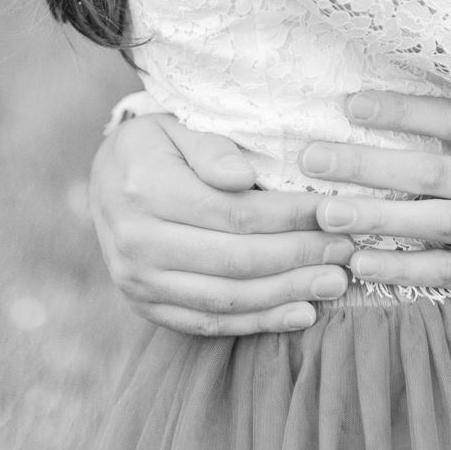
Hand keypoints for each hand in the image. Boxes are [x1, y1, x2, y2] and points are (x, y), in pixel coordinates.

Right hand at [88, 111, 352, 333]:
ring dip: (287, 294)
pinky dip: (259, 322)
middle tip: (347, 250)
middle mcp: (137, 244)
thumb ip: (211, 149)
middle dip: (299, 257)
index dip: (290, 217)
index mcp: (146, 191)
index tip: (333, 211)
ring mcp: (138, 282)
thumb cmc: (155, 143)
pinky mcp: (145, 307)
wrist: (103, 178)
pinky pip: (209, 324)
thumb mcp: (176, 125)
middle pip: (235, 260)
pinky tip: (301, 314)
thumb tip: (244, 178)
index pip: (234, 214)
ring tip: (335, 283)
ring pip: (226, 299)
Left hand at [300, 87, 450, 306]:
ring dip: (375, 220)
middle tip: (312, 160)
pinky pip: (447, 273)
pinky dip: (402, 270)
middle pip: (428, 173)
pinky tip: (360, 264)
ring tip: (324, 214)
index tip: (351, 104)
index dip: (403, 111)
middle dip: (366, 166)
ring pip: (431, 225)